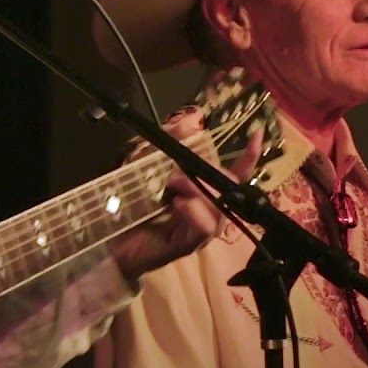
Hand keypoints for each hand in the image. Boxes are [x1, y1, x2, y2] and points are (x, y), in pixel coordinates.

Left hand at [109, 106, 263, 281]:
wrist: (109, 238)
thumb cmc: (129, 202)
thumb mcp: (146, 165)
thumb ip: (168, 145)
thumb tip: (189, 122)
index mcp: (203, 191)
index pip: (235, 174)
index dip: (249, 156)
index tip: (258, 134)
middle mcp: (208, 211)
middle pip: (230, 187)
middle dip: (209, 172)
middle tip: (175, 172)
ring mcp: (200, 230)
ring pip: (219, 207)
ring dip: (197, 190)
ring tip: (171, 185)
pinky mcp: (188, 245)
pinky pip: (205, 227)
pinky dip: (194, 211)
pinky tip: (178, 204)